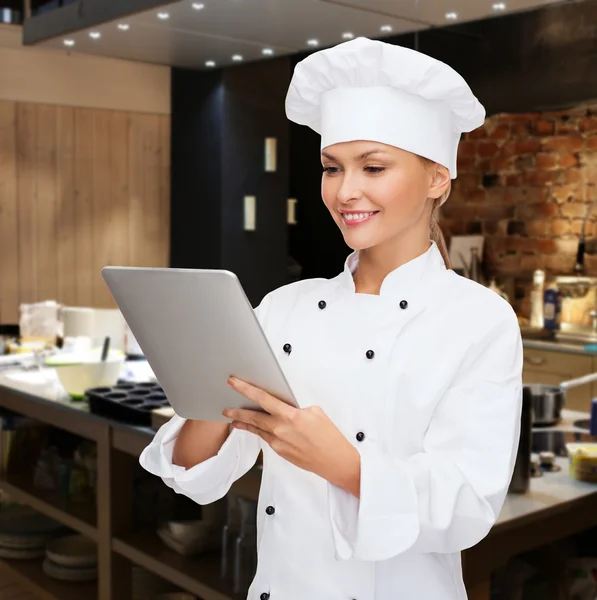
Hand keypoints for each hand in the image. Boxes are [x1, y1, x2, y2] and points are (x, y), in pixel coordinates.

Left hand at [223, 377, 360, 496]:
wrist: (335, 461)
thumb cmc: (329, 436)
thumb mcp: (315, 412)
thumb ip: (295, 408)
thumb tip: (284, 406)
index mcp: (290, 416)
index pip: (263, 399)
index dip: (246, 389)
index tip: (234, 383)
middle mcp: (281, 430)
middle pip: (253, 417)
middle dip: (237, 411)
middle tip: (226, 407)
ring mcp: (279, 443)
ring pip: (257, 429)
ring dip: (244, 423)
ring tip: (233, 419)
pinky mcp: (280, 452)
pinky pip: (266, 438)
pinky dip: (258, 431)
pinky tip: (254, 429)